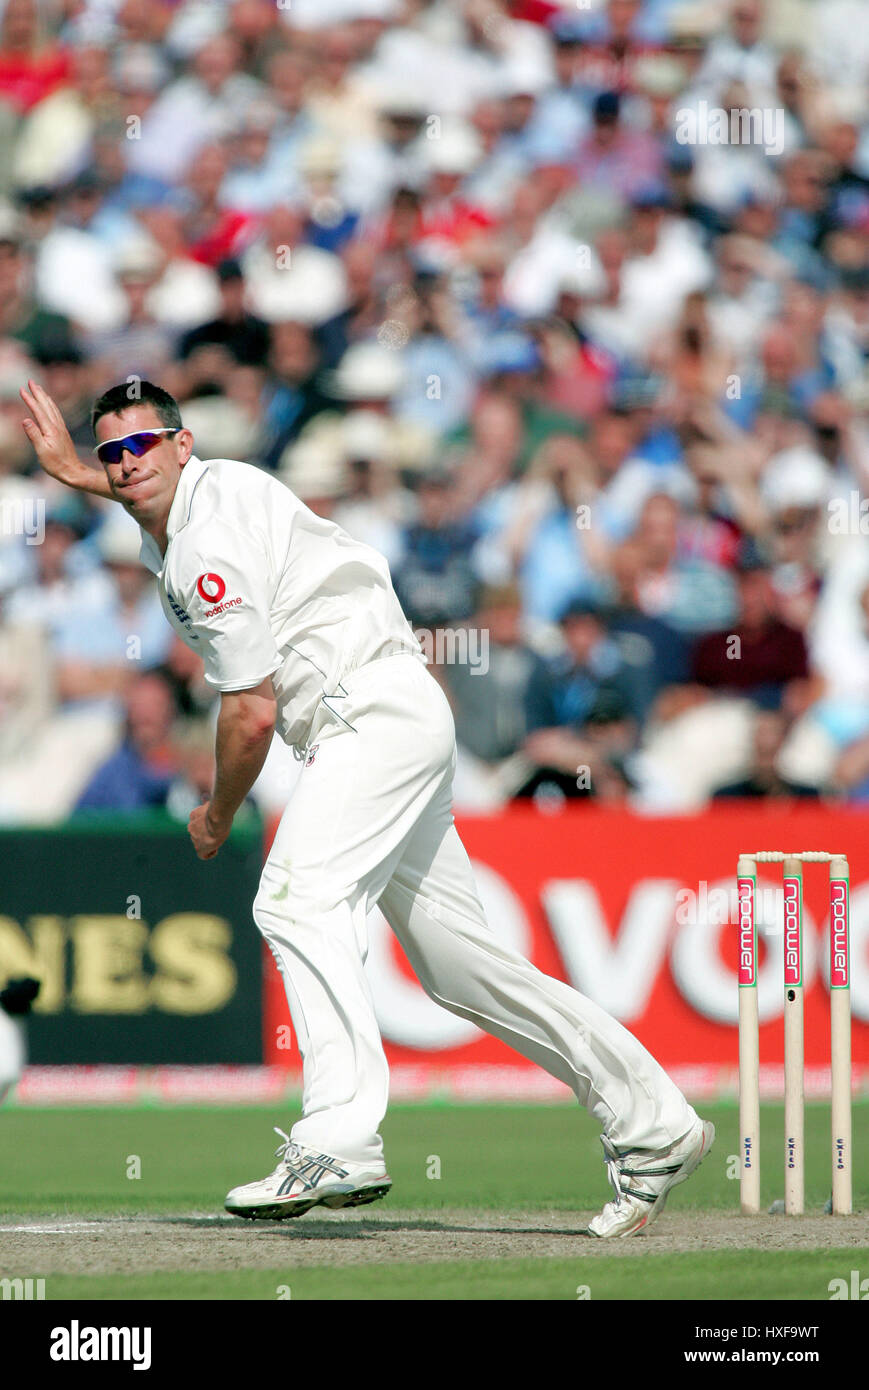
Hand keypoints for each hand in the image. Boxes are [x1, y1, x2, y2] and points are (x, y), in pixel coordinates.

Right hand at [19, 380, 110, 496]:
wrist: (73, 471)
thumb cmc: (56, 464)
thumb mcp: (42, 451)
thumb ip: (33, 435)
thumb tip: (25, 420)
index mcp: (50, 429)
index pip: (38, 410)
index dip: (29, 399)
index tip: (21, 389)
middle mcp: (57, 426)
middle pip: (46, 405)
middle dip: (38, 392)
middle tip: (30, 381)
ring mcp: (61, 428)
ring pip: (52, 408)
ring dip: (45, 396)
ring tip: (39, 388)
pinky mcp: (63, 432)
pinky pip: (56, 413)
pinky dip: (51, 405)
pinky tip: (50, 405)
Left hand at [188, 800, 231, 859]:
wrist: (218, 816)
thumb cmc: (218, 808)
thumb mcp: (213, 804)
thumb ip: (210, 806)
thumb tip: (211, 803)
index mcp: (193, 816)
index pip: (197, 823)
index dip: (205, 825)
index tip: (213, 825)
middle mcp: (191, 828)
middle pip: (198, 834)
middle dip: (206, 835)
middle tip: (217, 833)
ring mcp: (195, 838)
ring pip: (200, 844)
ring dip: (208, 844)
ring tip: (218, 841)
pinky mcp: (200, 848)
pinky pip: (202, 855)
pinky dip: (209, 854)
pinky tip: (216, 850)